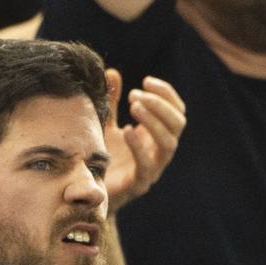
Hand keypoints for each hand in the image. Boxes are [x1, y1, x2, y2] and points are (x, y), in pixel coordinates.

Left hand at [102, 73, 186, 210]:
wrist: (87, 192)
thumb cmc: (101, 157)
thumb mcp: (106, 123)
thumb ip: (111, 101)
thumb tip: (112, 71)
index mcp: (156, 135)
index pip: (176, 110)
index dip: (166, 94)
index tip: (146, 81)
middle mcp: (159, 151)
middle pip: (178, 124)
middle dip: (161, 105)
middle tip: (137, 95)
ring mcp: (152, 169)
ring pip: (169, 144)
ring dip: (155, 122)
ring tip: (135, 106)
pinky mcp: (138, 184)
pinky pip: (147, 165)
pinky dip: (139, 147)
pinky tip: (126, 130)